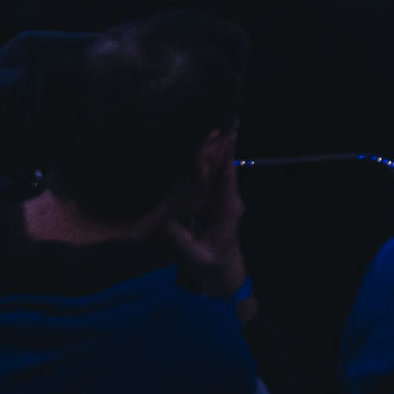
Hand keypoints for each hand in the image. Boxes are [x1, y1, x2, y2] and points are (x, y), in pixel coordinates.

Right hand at [166, 145, 251, 315]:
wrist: (224, 273)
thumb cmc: (211, 264)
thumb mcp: (195, 254)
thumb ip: (182, 239)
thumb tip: (165, 222)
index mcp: (227, 208)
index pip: (226, 177)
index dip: (224, 156)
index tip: (224, 136)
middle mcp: (229, 199)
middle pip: (226, 168)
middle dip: (224, 146)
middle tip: (223, 121)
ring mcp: (225, 200)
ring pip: (223, 171)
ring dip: (220, 151)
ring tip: (219, 128)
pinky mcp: (218, 203)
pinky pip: (217, 180)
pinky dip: (214, 164)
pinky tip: (208, 150)